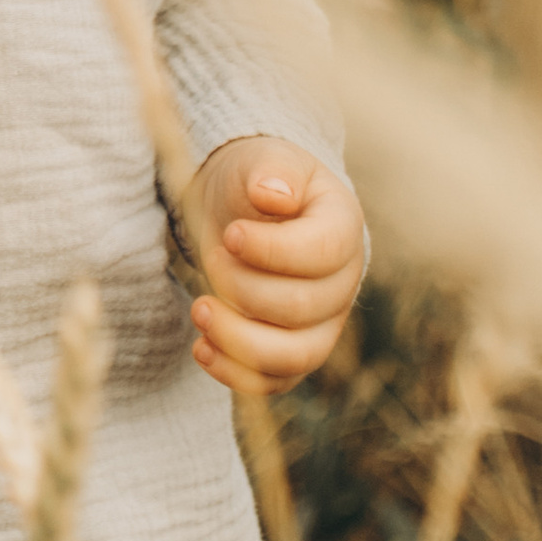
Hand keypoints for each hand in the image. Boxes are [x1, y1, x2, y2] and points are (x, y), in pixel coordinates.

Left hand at [185, 136, 364, 396]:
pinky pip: (275, 381)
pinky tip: (201, 348)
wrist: (251, 209)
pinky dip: (237, 374)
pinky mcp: (295, 352)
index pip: (321, 253)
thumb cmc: (261, 180)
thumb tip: (273, 194)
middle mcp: (342, 284)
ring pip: (294, 356)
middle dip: (245, 288)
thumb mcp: (265, 159)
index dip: (273, 250)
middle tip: (210, 258)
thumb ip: (273, 171)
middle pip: (302, 307)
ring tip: (198, 310)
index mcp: (343, 228)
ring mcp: (323, 325)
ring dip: (240, 341)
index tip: (230, 234)